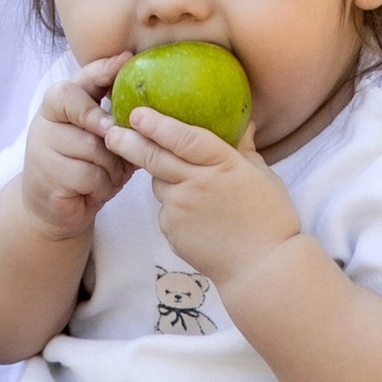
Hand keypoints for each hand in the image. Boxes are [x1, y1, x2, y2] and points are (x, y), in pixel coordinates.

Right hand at [21, 57, 131, 239]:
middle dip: (112, 134)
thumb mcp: (99, 134)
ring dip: (111, 167)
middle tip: (119, 144)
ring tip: (108, 175)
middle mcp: (45, 121)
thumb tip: (137, 79)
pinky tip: (94, 190)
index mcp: (57, 103)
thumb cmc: (83, 163)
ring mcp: (42, 149)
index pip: (78, 81)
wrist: (52, 206)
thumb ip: (111, 110)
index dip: (103, 71)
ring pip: (94, 149)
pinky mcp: (48, 177)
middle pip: (90, 117)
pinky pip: (89, 176)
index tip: (125, 61)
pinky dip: (101, 185)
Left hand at [104, 103, 299, 296]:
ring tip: (188, 187)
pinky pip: (165, 210)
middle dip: (128, 141)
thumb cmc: (271, 219)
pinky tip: (196, 217)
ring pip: (158, 183)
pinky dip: (173, 206)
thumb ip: (245, 149)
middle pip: (153, 157)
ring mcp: (181, 209)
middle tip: (110, 131)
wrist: (263, 270)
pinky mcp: (172, 231)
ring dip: (161, 177)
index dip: (157, 124)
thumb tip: (245, 123)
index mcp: (222, 164)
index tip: (137, 112)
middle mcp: (196, 183)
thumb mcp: (263, 176)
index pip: (183, 137)